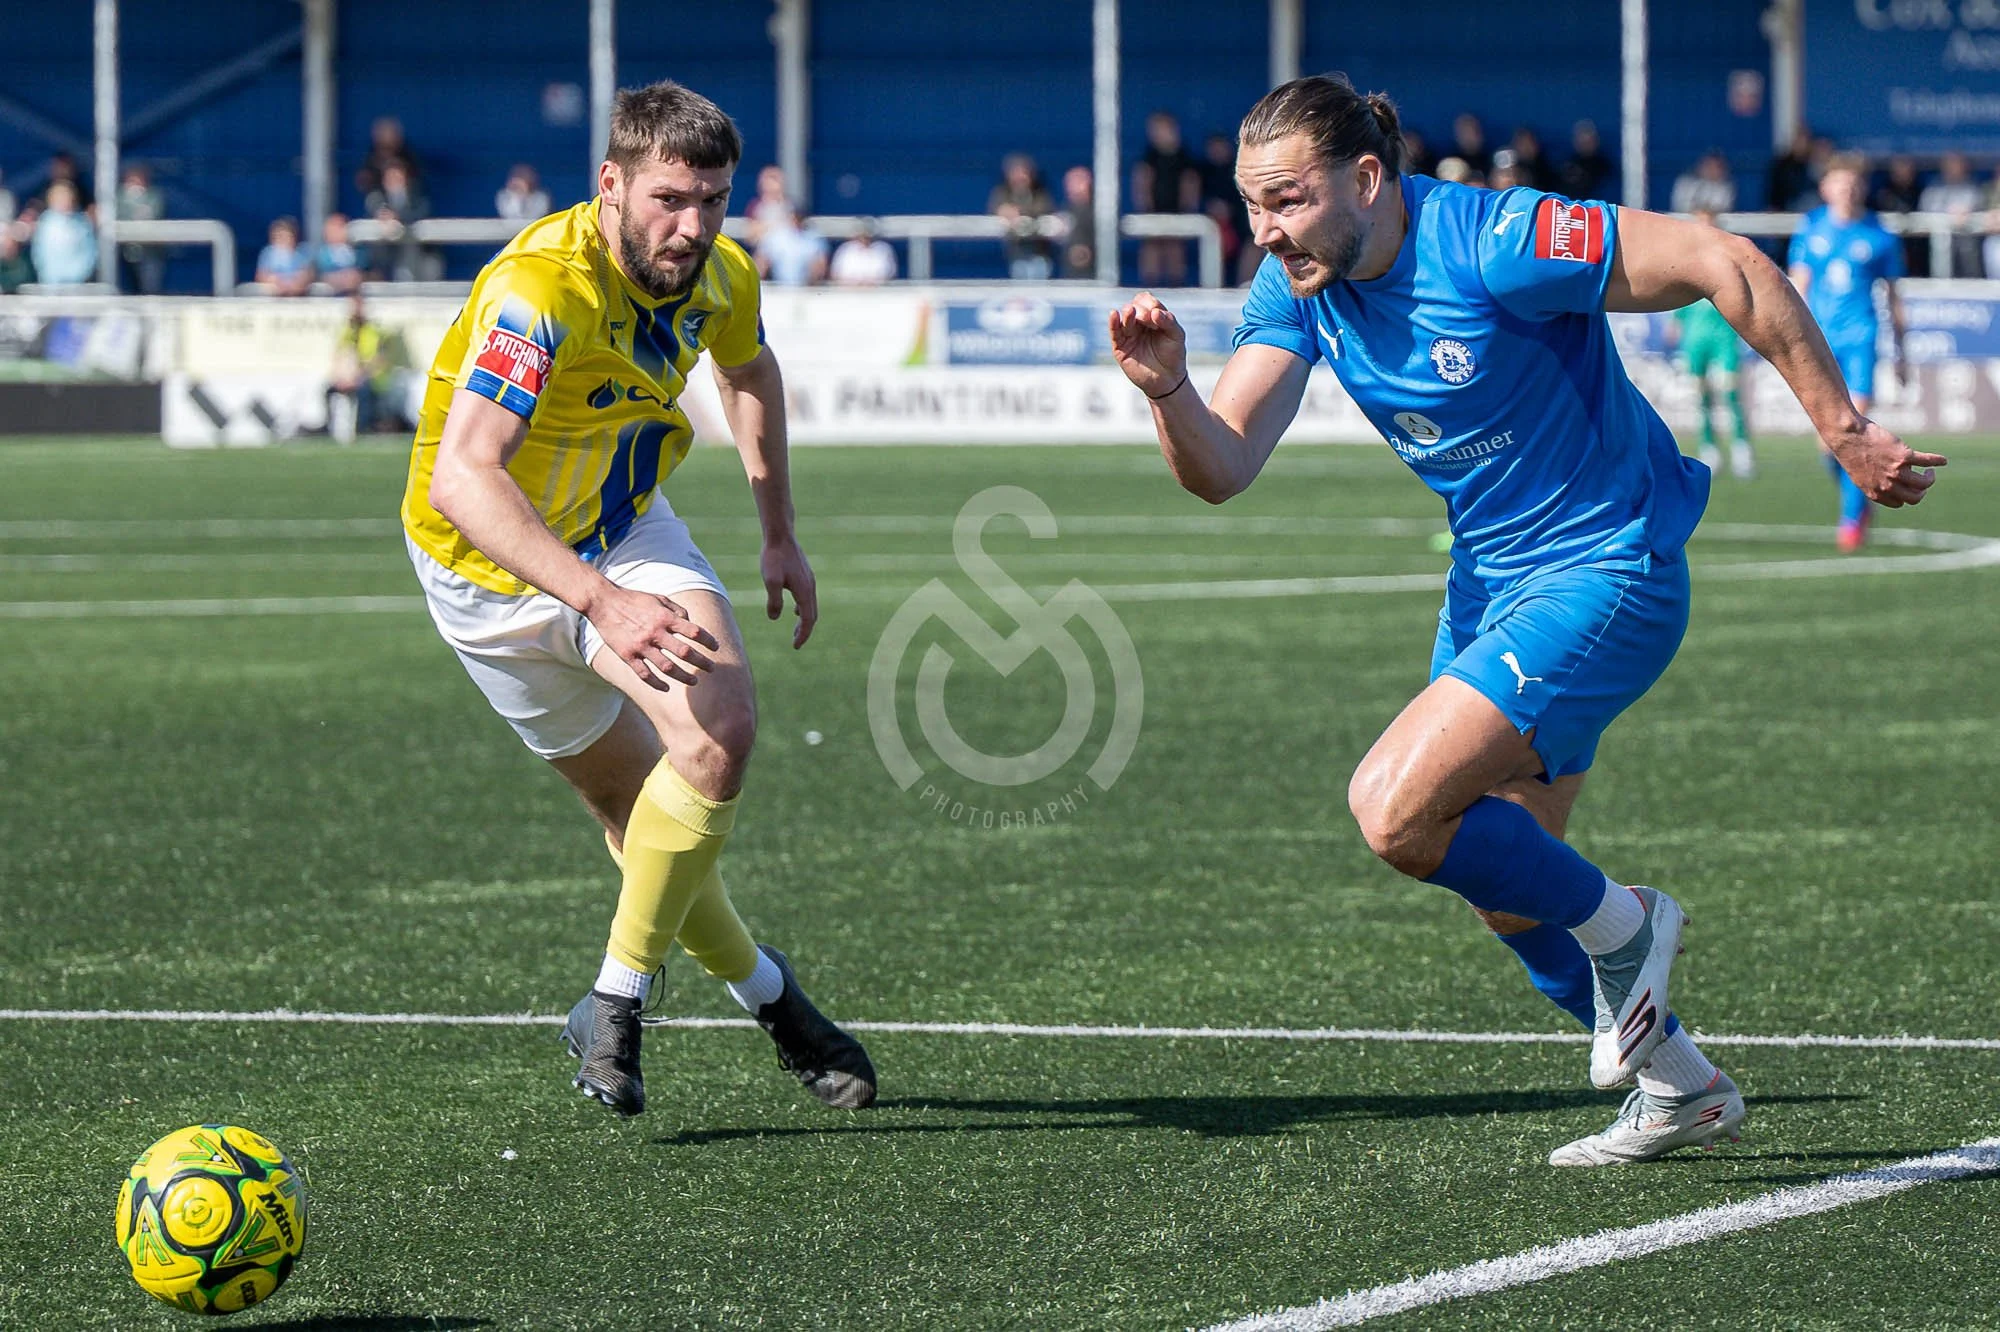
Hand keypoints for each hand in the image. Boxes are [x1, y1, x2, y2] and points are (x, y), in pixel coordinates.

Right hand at [585, 584, 718, 689]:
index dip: (708, 641)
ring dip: (683, 676)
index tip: (716, 647)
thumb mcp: (659, 599)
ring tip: (694, 681)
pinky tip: (666, 688)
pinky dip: (657, 683)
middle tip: (712, 668)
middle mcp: (654, 632)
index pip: (694, 632)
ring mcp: (640, 646)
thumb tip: (691, 625)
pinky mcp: (627, 655)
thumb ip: (677, 611)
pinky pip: (644, 674)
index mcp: (664, 617)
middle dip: (702, 662)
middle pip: (684, 652)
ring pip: (667, 667)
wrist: (603, 602)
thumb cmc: (634, 599)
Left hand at [761, 535, 818, 648]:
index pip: (808, 620)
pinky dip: (804, 609)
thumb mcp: (770, 580)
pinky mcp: (805, 575)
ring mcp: (809, 580)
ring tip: (796, 630)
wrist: (780, 535)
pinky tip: (795, 610)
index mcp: (804, 591)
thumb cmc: (774, 557)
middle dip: (805, 630)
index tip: (795, 647)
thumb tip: (775, 618)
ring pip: (811, 606)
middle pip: (813, 615)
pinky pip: (808, 597)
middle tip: (795, 642)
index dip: (803, 635)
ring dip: (805, 620)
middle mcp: (811, 587)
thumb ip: (774, 601)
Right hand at [1108, 293, 1188, 398]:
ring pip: (1125, 318)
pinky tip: (1113, 314)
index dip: (1151, 304)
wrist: (1167, 380)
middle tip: (1149, 319)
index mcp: (1153, 317)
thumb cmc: (1173, 355)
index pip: (1147, 301)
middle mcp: (1139, 323)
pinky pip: (1114, 332)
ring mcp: (1129, 334)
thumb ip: (1169, 321)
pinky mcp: (1120, 347)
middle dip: (1142, 310)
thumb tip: (1154, 312)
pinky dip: (1113, 323)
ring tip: (1131, 311)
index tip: (1157, 316)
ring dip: (1128, 313)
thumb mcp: (1177, 335)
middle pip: (1135, 306)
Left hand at [1826, 417, 1945, 506]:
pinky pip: (1927, 461)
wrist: (1848, 436)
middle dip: (1922, 491)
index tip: (1908, 487)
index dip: (1906, 496)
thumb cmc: (1852, 453)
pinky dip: (1938, 461)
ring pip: (1923, 483)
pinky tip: (1943, 461)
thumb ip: (1874, 482)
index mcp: (1875, 493)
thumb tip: (1888, 484)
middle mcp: (1886, 485)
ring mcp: (1896, 471)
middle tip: (1923, 480)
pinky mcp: (1904, 456)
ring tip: (1929, 470)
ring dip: (1930, 477)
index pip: (1899, 503)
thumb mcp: (1860, 475)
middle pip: (1914, 497)